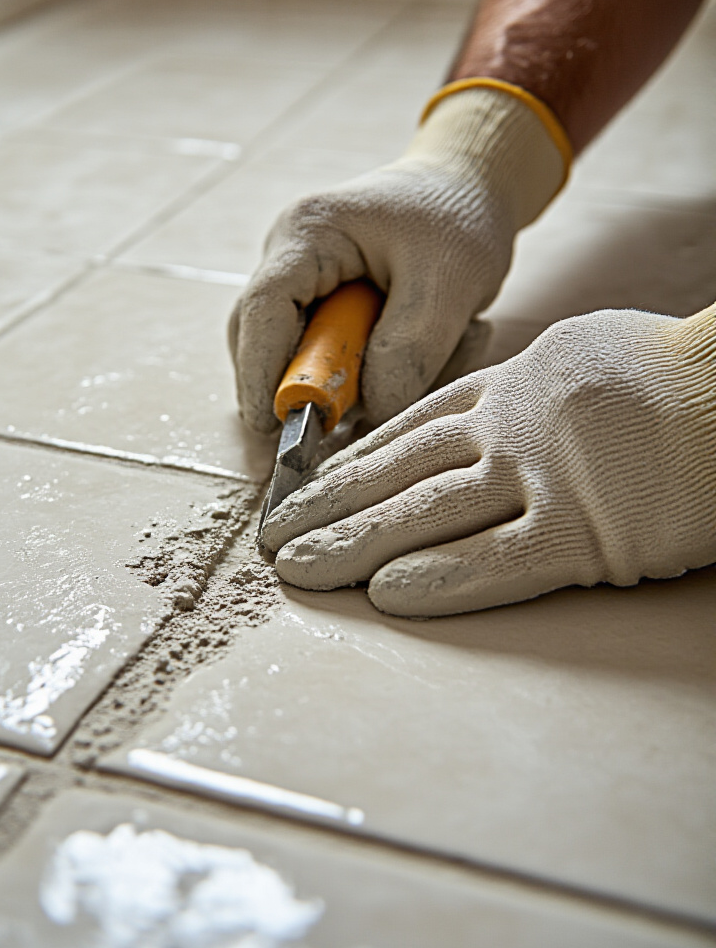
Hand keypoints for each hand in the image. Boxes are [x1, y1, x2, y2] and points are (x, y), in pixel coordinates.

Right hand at [229, 87, 566, 432]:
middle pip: (261, 342)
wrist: (469, 186)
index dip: (261, 375)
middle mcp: (289, 258)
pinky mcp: (323, 307)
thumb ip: (410, 351)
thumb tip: (367, 416)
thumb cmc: (460, 218)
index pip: (261, 311)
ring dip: (356, 383)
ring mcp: (301, 283)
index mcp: (309, 233)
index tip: (277, 428)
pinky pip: (330, 360)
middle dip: (302, 391)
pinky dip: (376, 374)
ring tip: (442, 352)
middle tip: (350, 428)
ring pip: (296, 358)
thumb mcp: (451, 281)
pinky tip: (438, 348)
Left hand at [261, 305, 715, 616]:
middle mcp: (510, 428)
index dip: (350, 461)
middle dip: (329, 506)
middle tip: (274, 536)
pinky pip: (495, 562)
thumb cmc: (672, 372)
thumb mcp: (582, 352)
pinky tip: (385, 596)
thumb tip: (489, 412)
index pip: (408, 429)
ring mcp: (541, 478)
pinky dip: (436, 579)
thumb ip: (526, 386)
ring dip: (354, 544)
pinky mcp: (582, 532)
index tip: (306, 487)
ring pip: (424, 514)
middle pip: (397, 472)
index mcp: (512, 385)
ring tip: (300, 569)